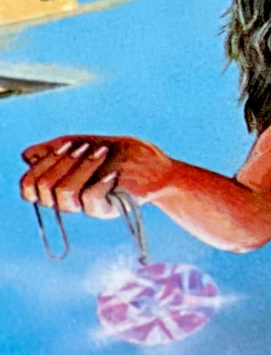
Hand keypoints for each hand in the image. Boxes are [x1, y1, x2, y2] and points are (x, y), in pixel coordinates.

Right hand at [20, 136, 172, 216]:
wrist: (159, 168)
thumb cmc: (124, 154)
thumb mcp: (88, 144)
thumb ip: (57, 148)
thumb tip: (27, 156)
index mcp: (60, 185)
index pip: (28, 187)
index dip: (39, 166)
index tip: (65, 145)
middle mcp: (69, 199)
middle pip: (41, 188)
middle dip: (61, 162)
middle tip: (86, 148)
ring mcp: (86, 206)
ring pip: (63, 193)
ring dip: (80, 167)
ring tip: (101, 153)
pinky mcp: (106, 211)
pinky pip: (90, 201)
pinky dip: (99, 182)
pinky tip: (114, 173)